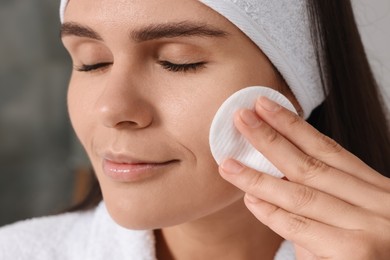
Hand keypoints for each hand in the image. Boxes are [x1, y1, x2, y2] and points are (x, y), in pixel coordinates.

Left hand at [219, 96, 389, 258]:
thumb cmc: (369, 250)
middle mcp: (376, 201)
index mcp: (374, 187)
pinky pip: (299, 226)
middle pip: (310, 164)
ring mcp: (368, 226)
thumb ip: (322, 197)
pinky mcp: (355, 252)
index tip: (263, 106)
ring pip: (300, 193)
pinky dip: (271, 212)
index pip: (327, 148)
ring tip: (229, 164)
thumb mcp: (354, 215)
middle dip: (270, 138)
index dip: (292, 125)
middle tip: (241, 118)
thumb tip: (275, 177)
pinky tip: (249, 198)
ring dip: (258, 177)